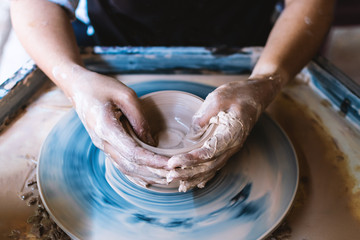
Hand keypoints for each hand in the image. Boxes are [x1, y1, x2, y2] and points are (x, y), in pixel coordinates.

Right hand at [68, 71, 169, 183]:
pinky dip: (136, 174)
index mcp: (106, 128)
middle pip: (131, 165)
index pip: (133, 152)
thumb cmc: (102, 87)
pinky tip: (149, 180)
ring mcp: (102, 146)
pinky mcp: (105, 146)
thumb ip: (139, 118)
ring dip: (147, 176)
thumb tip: (153, 143)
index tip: (172, 164)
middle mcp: (102, 142)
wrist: (78, 88)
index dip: (154, 161)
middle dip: (154, 172)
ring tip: (167, 179)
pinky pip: (121, 164)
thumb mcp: (125, 95)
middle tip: (176, 174)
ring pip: (126, 168)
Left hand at [167, 76, 282, 190]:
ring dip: (192, 177)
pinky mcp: (227, 148)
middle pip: (209, 166)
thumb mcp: (219, 97)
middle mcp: (233, 146)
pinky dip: (202, 176)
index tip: (173, 162)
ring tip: (175, 181)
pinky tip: (191, 182)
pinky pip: (215, 166)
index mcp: (232, 134)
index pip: (209, 152)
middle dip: (187, 173)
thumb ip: (205, 115)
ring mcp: (231, 149)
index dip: (190, 159)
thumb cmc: (238, 94)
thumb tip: (192, 132)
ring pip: (211, 169)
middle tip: (168, 176)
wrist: (256, 95)